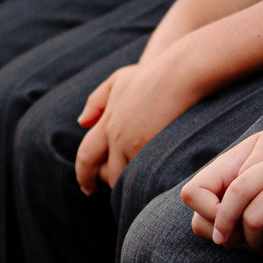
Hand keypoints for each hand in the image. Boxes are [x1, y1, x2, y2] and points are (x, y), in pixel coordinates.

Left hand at [75, 59, 198, 194]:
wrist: (179, 75)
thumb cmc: (150, 75)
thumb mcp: (116, 81)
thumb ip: (96, 101)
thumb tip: (82, 122)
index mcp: (106, 123)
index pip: (86, 157)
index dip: (84, 175)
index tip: (87, 187)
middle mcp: (118, 138)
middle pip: (108, 173)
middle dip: (110, 182)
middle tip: (118, 184)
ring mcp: (138, 145)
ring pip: (128, 177)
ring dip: (129, 182)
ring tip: (137, 182)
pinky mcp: (158, 150)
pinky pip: (147, 173)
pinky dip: (146, 177)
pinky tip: (153, 176)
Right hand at [181, 111, 262, 246]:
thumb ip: (246, 178)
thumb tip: (226, 204)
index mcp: (221, 170)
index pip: (193, 195)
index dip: (211, 211)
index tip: (239, 216)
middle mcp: (221, 190)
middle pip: (201, 222)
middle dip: (227, 233)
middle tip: (259, 230)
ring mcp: (234, 207)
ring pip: (220, 237)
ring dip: (241, 241)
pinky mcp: (248, 221)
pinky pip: (240, 241)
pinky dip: (253, 244)